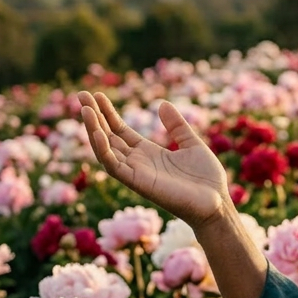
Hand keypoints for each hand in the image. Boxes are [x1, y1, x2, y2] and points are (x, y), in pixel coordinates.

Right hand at [77, 91, 231, 229]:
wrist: (216, 202)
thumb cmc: (206, 178)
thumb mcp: (192, 144)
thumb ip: (176, 126)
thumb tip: (162, 104)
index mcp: (148, 153)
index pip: (120, 130)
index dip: (107, 113)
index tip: (96, 95)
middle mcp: (137, 162)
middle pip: (108, 137)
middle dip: (94, 117)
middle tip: (81, 95)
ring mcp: (136, 173)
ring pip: (106, 150)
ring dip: (94, 130)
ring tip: (85, 110)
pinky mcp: (138, 183)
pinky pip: (114, 166)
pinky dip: (103, 150)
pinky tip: (97, 133)